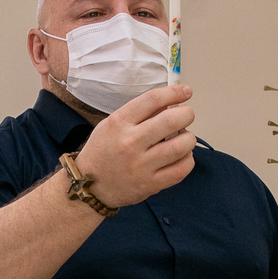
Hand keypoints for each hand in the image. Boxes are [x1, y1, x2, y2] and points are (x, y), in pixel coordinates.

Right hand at [75, 83, 195, 207]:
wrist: (89, 186)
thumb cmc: (102, 152)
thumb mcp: (112, 125)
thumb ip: (139, 114)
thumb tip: (170, 103)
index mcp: (119, 123)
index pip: (152, 100)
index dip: (174, 92)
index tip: (186, 91)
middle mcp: (130, 143)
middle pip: (171, 121)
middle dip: (187, 114)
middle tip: (187, 115)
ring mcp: (140, 166)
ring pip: (180, 146)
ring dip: (189, 138)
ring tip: (184, 138)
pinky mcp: (150, 185)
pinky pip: (180, 170)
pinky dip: (188, 159)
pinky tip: (182, 156)